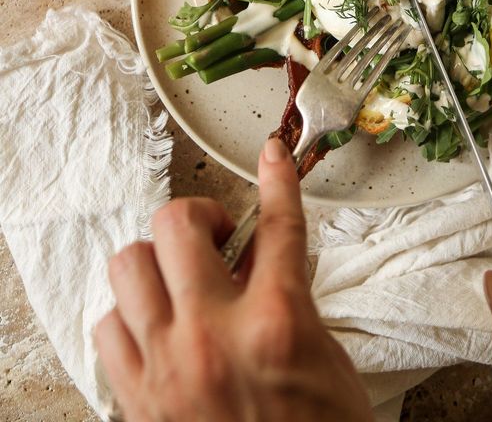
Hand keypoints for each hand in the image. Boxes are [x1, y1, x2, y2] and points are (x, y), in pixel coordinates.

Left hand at [95, 137, 371, 421]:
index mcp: (275, 323)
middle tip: (218, 235)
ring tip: (182, 278)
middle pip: (176, 226)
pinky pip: (107, 326)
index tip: (271, 153)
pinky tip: (157, 326)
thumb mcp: (325, 358)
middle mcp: (213, 336)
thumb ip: (290, 296)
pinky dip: (129, 315)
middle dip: (198, 217)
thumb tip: (263, 252)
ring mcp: (166, 367)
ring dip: (156, 261)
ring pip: (128, 266)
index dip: (277, 178)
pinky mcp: (137, 400)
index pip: (277, 225)